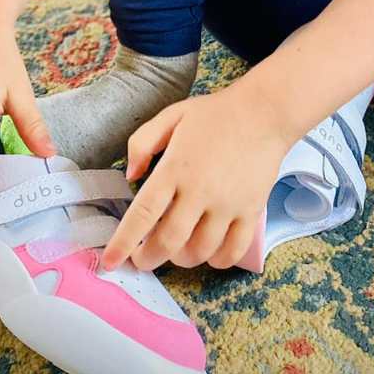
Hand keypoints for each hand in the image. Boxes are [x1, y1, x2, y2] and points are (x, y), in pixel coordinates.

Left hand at [100, 86, 288, 271]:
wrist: (264, 112)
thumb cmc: (216, 114)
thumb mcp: (172, 116)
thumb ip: (142, 142)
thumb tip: (130, 175)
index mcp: (175, 168)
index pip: (144, 214)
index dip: (123, 242)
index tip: (110, 261)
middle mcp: (200, 190)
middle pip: (169, 241)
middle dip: (148, 258)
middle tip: (142, 259)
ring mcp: (228, 204)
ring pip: (200, 251)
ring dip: (181, 260)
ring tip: (175, 252)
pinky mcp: (251, 211)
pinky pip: (233, 250)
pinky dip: (217, 261)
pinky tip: (209, 254)